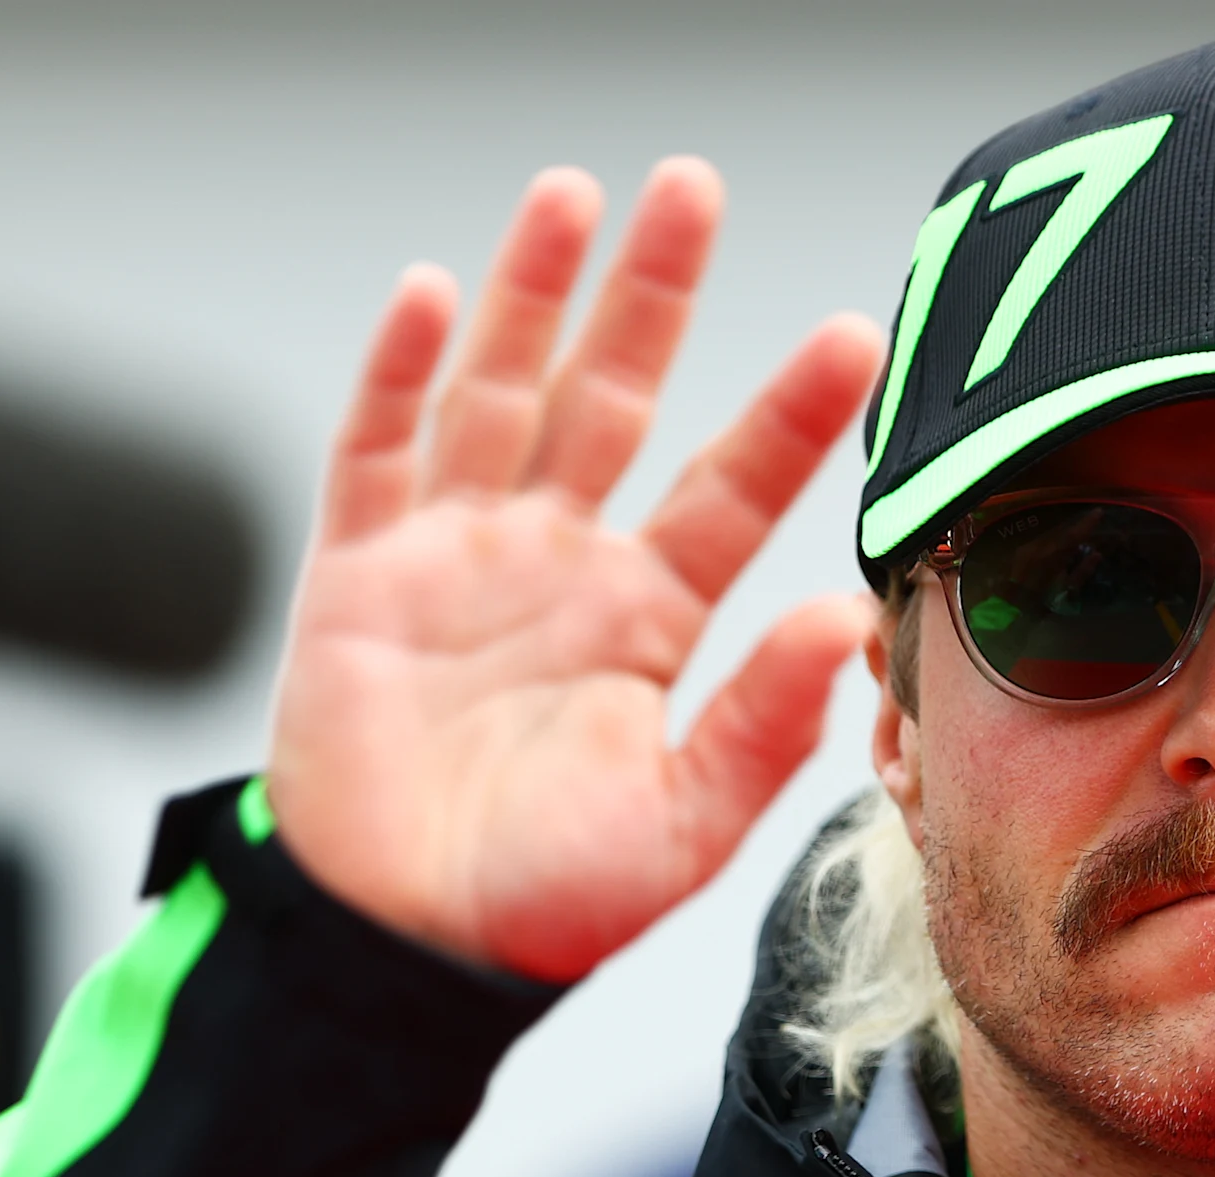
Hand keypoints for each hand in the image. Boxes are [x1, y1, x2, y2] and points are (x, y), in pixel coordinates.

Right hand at [266, 159, 884, 980]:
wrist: (406, 951)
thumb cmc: (545, 907)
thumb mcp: (683, 828)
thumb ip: (761, 725)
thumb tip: (845, 620)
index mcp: (649, 619)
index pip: (735, 487)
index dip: (790, 413)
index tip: (854, 337)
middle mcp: (561, 566)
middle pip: (617, 397)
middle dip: (654, 292)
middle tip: (692, 188)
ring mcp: (458, 558)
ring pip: (503, 394)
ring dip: (533, 294)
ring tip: (573, 197)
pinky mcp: (360, 576)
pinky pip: (378, 451)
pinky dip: (401, 373)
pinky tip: (434, 295)